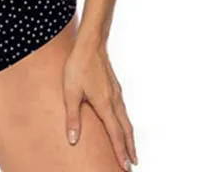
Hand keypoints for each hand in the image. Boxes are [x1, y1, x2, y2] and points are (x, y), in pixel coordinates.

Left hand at [62, 36, 137, 169]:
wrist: (90, 44)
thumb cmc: (78, 66)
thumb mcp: (70, 92)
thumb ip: (72, 117)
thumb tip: (73, 139)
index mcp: (105, 104)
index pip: (115, 134)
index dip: (120, 151)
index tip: (126, 166)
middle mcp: (114, 101)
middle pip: (126, 129)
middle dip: (129, 148)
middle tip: (133, 163)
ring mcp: (116, 93)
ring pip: (126, 119)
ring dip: (129, 136)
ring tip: (131, 149)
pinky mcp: (114, 87)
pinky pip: (123, 110)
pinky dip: (126, 123)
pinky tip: (122, 124)